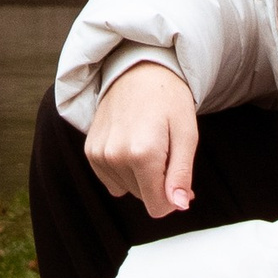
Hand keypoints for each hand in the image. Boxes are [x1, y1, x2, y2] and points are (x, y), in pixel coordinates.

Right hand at [83, 62, 198, 217]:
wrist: (137, 70)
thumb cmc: (169, 100)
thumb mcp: (187, 135)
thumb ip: (182, 175)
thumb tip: (179, 205)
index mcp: (143, 153)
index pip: (157, 206)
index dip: (173, 199)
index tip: (180, 181)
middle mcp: (115, 156)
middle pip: (143, 198)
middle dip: (158, 184)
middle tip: (167, 153)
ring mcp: (99, 154)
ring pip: (127, 190)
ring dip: (141, 176)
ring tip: (149, 144)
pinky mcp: (90, 152)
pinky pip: (112, 181)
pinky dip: (124, 171)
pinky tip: (131, 146)